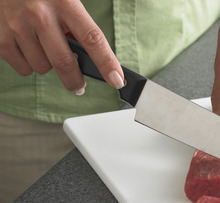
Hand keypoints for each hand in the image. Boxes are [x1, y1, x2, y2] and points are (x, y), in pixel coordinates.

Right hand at [0, 0, 123, 93]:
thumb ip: (75, 23)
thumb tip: (88, 56)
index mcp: (64, 2)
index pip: (92, 39)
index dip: (107, 63)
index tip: (117, 81)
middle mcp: (41, 15)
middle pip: (65, 62)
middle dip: (75, 81)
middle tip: (79, 87)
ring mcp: (17, 26)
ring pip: (42, 67)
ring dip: (48, 66)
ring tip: (44, 48)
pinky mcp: (0, 37)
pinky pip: (22, 67)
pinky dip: (28, 64)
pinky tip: (27, 48)